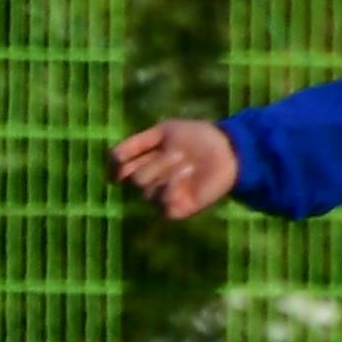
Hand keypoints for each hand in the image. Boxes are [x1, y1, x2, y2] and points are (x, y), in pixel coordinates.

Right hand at [110, 118, 238, 219]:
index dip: (117, 165)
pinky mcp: (177, 209)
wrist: (229, 149)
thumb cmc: (198, 137)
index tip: (123, 158)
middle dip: (155, 163)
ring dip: (167, 172)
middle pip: (133, 178)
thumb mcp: (165, 131)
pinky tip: (187, 175)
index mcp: (144, 164)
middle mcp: (151, 182)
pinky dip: (171, 188)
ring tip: (189, 165)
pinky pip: (162, 205)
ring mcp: (163, 197)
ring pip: (146, 190)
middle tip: (180, 154)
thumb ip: (136, 143)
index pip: (119, 170)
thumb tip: (111, 159)